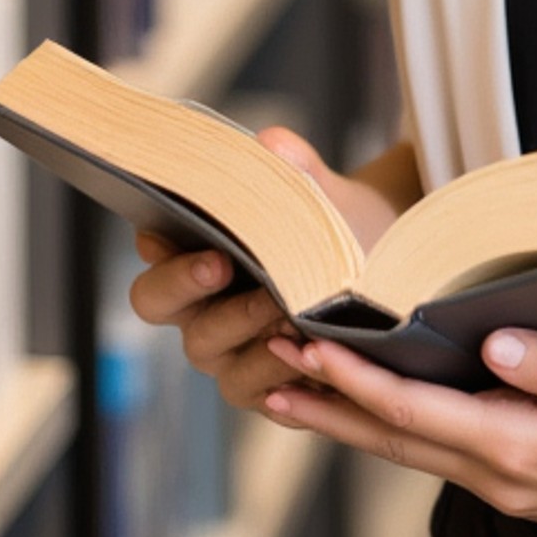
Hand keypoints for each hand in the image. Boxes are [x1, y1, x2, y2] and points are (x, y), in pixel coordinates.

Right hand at [129, 125, 399, 415]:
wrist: (384, 272)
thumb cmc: (338, 229)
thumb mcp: (324, 198)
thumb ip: (298, 171)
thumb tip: (272, 144)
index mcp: (193, 256)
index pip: (152, 251)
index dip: (157, 244)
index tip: (173, 229)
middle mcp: (196, 309)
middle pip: (158, 302)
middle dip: (185, 282)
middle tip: (222, 263)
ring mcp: (225, 353)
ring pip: (210, 352)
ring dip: (245, 329)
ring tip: (286, 311)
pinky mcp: (261, 390)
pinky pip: (257, 392)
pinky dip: (280, 374)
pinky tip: (307, 355)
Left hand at [261, 328, 536, 536]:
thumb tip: (496, 346)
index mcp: (524, 450)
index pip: (417, 412)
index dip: (356, 377)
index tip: (306, 342)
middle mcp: (505, 477)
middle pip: (394, 440)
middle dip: (329, 401)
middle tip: (267, 362)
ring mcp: (514, 486)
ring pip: (413, 452)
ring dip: (353, 419)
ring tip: (300, 387)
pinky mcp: (529, 481)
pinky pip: (444, 454)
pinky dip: (399, 428)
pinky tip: (385, 409)